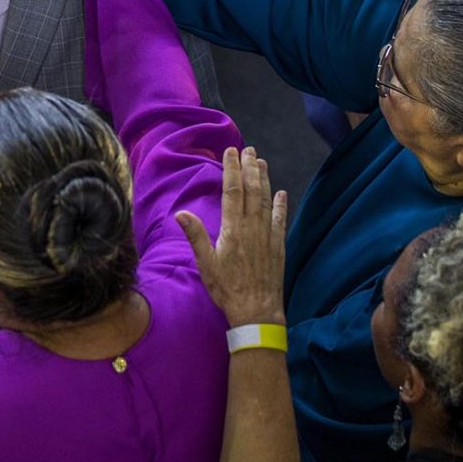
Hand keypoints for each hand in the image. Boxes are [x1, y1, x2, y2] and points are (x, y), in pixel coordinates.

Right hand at [176, 146, 287, 325]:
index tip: (231, 152)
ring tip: (262, 163)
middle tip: (249, 150)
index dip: (231, 170)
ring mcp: (267, 236)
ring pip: (266, 200)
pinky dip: (281, 205)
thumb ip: (195, 235)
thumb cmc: (227, 289)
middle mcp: (252, 227)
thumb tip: (180, 213)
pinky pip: (279, 220)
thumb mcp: (205, 263)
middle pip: (251, 191)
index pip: (232, 191)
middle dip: (249, 168)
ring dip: (264, 180)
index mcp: (232, 229)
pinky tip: (282, 193)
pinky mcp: (278, 246)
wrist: (256, 311)